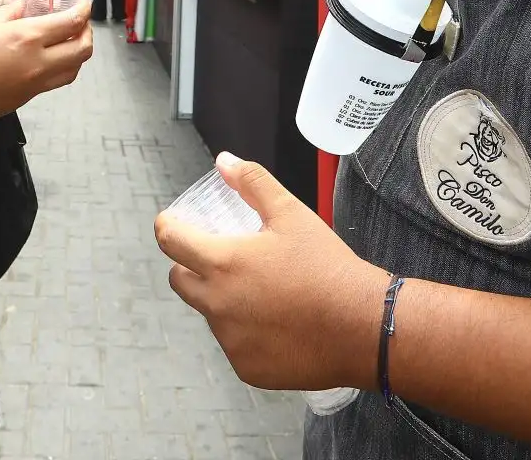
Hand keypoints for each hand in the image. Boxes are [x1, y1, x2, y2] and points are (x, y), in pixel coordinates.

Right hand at [0, 1, 92, 125]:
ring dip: (77, 53)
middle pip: (82, 50)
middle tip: (80, 21)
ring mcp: (34, 85)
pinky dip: (61, 67)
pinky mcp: (25, 100)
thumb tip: (27, 4)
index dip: (83, 11)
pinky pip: (54, 82)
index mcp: (27, 38)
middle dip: (87, 32)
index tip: (83, 4)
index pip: (71, 23)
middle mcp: (38, 63)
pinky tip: (48, 57)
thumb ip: (12, 13)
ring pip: (73, 70)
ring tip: (68, 39)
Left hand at [156, 153, 387, 391]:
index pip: (170, 241)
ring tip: (265, 291)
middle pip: (180, 280)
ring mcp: (230, 340)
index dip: (167, 226)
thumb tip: (224, 162)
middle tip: (222, 257)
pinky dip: (246, 331)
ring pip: (211, 313)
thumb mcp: (290, 213)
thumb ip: (252, 183)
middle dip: (191, 265)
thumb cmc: (327, 268)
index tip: (173, 223)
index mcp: (222, 263)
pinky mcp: (247, 367)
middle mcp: (217, 305)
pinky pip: (234, 344)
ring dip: (224, 299)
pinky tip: (277, 322)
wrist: (362, 327)